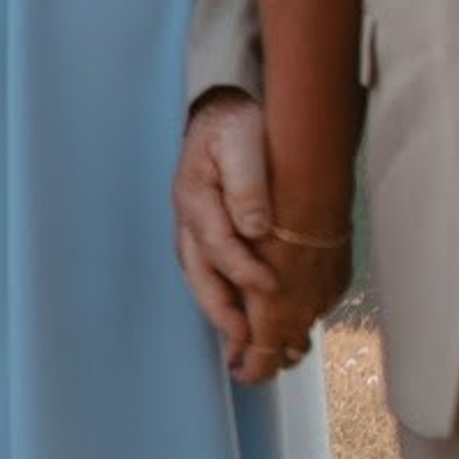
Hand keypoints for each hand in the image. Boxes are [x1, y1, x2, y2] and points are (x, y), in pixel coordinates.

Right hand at [173, 88, 269, 344]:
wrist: (221, 114)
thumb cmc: (234, 124)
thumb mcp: (240, 140)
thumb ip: (246, 182)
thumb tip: (256, 226)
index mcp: (194, 196)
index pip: (216, 243)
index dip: (242, 269)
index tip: (269, 288)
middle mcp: (188, 219)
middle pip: (199, 274)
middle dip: (221, 312)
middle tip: (244, 344)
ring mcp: (193, 229)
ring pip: (200, 279)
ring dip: (220, 313)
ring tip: (242, 345)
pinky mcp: (204, 234)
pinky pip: (209, 273)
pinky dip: (224, 299)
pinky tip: (244, 318)